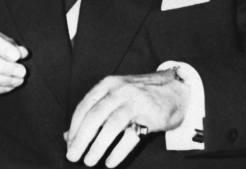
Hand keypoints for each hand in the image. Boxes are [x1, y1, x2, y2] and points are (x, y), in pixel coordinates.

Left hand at [65, 69, 189, 166]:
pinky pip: (130, 137)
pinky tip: (110, 162)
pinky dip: (118, 151)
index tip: (69, 144)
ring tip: (89, 161)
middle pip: (94, 116)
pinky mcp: (150, 117)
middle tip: (72, 155)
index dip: (74, 127)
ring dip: (97, 146)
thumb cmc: (140, 96)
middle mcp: (119, 91)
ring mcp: (135, 103)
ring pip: (110, 126)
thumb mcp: (115, 96)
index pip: (84, 107)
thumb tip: (69, 136)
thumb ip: (94, 112)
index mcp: (107, 85)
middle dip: (81, 139)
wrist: (177, 89)